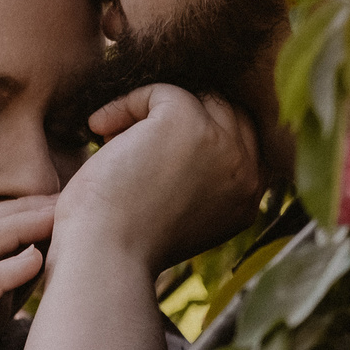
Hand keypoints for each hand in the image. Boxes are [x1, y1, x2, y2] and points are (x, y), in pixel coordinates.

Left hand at [60, 85, 260, 272]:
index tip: (150, 149)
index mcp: (250, 200)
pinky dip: (124, 105)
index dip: (197, 133)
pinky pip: (159, 92)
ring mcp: (222, 145)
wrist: (104, 257)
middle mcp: (247, 172)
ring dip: (150, 113)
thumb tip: (177, 141)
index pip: (241, 139)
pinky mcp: (188, 122)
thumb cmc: (124, 244)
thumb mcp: (179, 218)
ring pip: (195, 98)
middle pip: (223, 111)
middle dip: (176, 118)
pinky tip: (98, 130)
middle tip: (130, 143)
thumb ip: (197, 184)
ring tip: (114, 143)